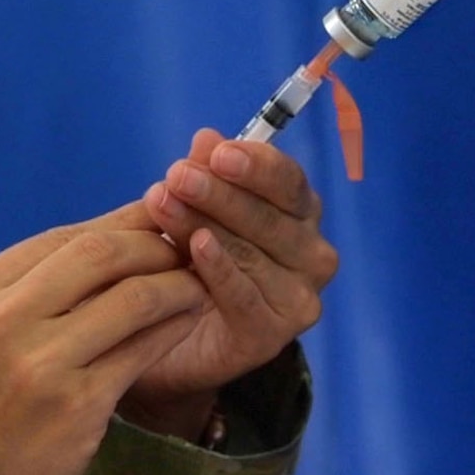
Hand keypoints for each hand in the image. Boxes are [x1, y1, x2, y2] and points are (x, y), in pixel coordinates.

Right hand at [0, 203, 208, 474]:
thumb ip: (22, 292)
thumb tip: (108, 241)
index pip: (57, 237)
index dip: (117, 223)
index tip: (154, 221)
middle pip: (98, 252)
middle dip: (153, 243)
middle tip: (185, 247)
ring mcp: (36, 362)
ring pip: (131, 294)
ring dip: (176, 282)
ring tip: (196, 283)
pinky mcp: (76, 404)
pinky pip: (144, 347)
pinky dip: (175, 325)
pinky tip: (188, 320)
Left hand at [122, 130, 338, 437]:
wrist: (166, 335)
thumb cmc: (188, 261)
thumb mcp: (192, 210)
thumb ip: (204, 175)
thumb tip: (206, 138)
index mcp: (299, 215)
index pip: (288, 182)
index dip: (256, 165)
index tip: (217, 153)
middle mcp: (311, 255)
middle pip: (271, 217)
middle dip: (221, 193)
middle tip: (177, 175)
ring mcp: (298, 298)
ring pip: (255, 254)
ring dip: (206, 224)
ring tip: (163, 202)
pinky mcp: (272, 336)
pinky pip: (246, 297)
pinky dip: (221, 270)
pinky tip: (196, 247)